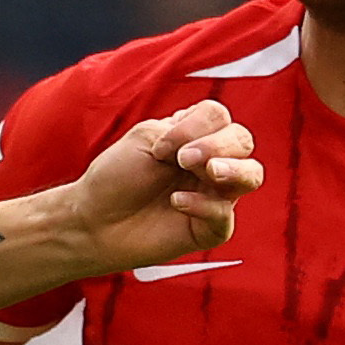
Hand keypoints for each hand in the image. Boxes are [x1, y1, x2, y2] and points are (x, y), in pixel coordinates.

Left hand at [64, 100, 261, 270]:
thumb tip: (214, 155)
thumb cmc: (115, 177)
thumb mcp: (145, 139)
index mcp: (194, 136)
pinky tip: (176, 202)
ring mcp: (213, 194)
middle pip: (242, 140)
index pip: (218, 117)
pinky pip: (225, 216)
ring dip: (234, 169)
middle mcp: (210, 162)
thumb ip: (182, 133)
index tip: (161, 147)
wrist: (92, 220)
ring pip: (252, 176)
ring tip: (210, 172)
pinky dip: (205, 205)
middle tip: (184, 159)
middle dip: (218, 145)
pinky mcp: (209, 228)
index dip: (196, 125)